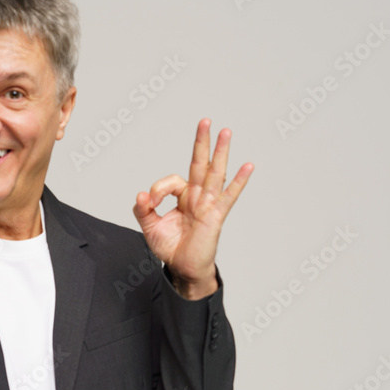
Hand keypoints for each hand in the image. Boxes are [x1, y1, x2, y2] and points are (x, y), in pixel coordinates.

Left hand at [133, 119, 253, 298]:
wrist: (183, 268)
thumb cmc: (171, 247)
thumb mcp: (150, 227)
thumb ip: (143, 209)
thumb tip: (141, 194)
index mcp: (182, 197)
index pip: (171, 181)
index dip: (159, 189)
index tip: (151, 203)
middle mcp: (197, 196)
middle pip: (200, 164)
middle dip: (202, 142)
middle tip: (205, 121)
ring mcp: (208, 204)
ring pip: (215, 173)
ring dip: (220, 152)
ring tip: (226, 131)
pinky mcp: (216, 216)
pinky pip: (229, 196)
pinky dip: (239, 181)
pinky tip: (248, 166)